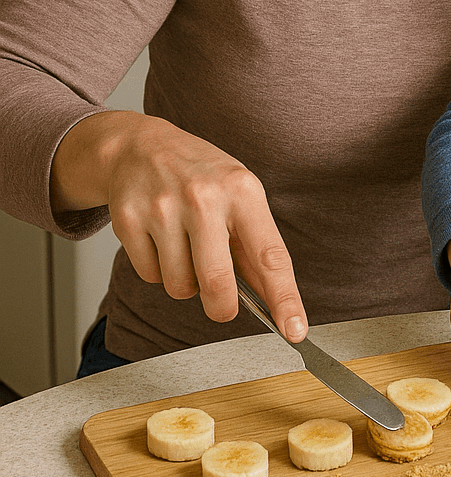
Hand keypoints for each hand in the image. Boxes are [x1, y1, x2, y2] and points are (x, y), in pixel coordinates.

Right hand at [51, 110, 307, 340]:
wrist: (141, 146)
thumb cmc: (201, 176)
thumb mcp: (240, 195)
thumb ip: (257, 246)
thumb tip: (277, 303)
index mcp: (242, 191)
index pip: (270, 256)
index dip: (284, 298)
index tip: (295, 330)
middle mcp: (203, 197)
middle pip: (216, 283)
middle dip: (221, 307)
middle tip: (221, 305)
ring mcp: (162, 207)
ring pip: (179, 286)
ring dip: (185, 282)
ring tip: (185, 248)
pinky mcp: (128, 219)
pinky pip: (149, 276)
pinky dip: (157, 269)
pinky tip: (160, 239)